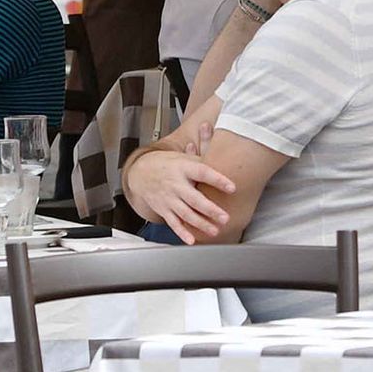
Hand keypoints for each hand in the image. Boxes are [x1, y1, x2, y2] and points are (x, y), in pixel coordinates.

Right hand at [124, 144, 238, 242]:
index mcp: (184, 168)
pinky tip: (191, 240)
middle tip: (225, 218)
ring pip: (186, 213)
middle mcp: (176, 184)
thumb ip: (202, 149)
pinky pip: (173, 223)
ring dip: (201, 223)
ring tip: (215, 230)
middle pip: (194, 199)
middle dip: (210, 209)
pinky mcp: (164, 210)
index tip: (232, 188)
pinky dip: (182, 232)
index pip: (202, 173)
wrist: (140, 173)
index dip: (218, 180)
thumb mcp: (183, 155)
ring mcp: (169, 199)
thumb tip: (212, 131)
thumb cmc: (167, 164)